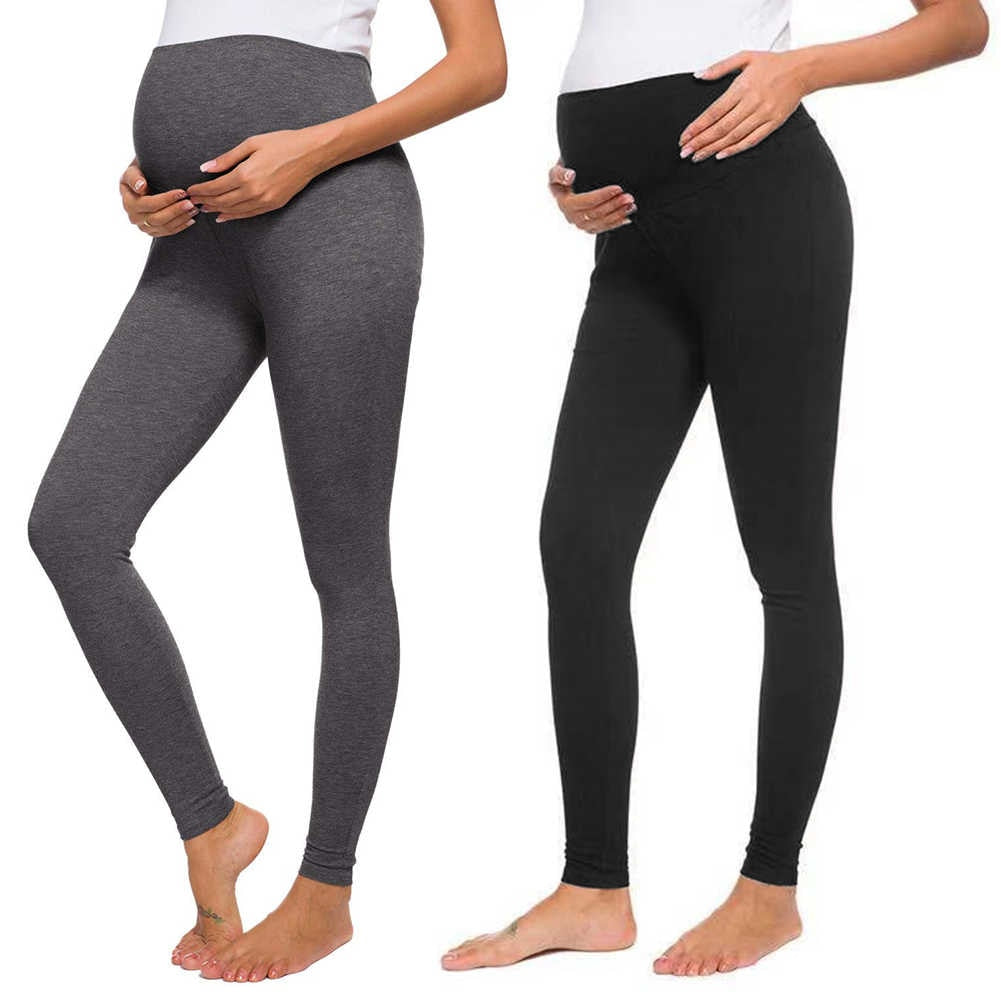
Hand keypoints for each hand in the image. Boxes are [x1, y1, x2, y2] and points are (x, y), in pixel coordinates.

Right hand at [120, 159, 197, 236]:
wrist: (141, 183)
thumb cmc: (138, 173)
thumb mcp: (132, 170)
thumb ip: (134, 177)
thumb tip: (141, 187)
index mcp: (128, 202)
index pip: (149, 204)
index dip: (166, 200)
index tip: (182, 192)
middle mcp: (134, 217)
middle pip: (157, 218)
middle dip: (176, 211)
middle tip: (191, 203)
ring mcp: (143, 226)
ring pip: (164, 227)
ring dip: (181, 219)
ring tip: (194, 209)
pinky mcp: (153, 231)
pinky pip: (168, 232)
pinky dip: (181, 226)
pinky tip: (191, 219)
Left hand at [187, 127, 330, 222]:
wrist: (310, 154)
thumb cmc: (282, 143)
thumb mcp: (251, 144)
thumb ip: (227, 158)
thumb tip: (205, 168)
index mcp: (245, 174)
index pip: (215, 187)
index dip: (200, 190)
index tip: (190, 190)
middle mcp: (253, 191)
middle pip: (222, 201)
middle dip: (205, 202)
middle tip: (193, 202)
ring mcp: (264, 201)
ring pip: (235, 210)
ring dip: (218, 210)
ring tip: (205, 209)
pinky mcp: (274, 205)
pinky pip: (249, 214)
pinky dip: (235, 216)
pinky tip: (225, 216)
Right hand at [548, 162, 635, 234]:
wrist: (565, 185)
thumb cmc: (562, 176)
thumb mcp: (556, 171)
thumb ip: (560, 173)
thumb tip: (570, 177)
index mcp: (564, 203)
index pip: (586, 202)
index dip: (602, 196)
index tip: (618, 188)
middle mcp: (571, 217)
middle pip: (595, 214)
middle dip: (614, 206)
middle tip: (629, 197)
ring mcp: (580, 224)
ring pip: (601, 222)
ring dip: (618, 215)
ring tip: (631, 205)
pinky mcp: (588, 227)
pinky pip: (603, 228)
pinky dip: (616, 223)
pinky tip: (627, 217)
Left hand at [680, 50, 809, 161]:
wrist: (803, 70)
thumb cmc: (772, 63)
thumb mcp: (745, 57)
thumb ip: (720, 67)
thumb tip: (699, 75)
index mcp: (742, 87)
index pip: (714, 111)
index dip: (697, 126)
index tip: (684, 137)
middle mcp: (752, 102)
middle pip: (721, 127)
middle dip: (701, 141)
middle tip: (685, 152)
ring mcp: (763, 115)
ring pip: (734, 136)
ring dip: (713, 148)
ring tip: (698, 156)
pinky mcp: (773, 123)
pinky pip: (751, 140)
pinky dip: (735, 149)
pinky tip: (721, 155)